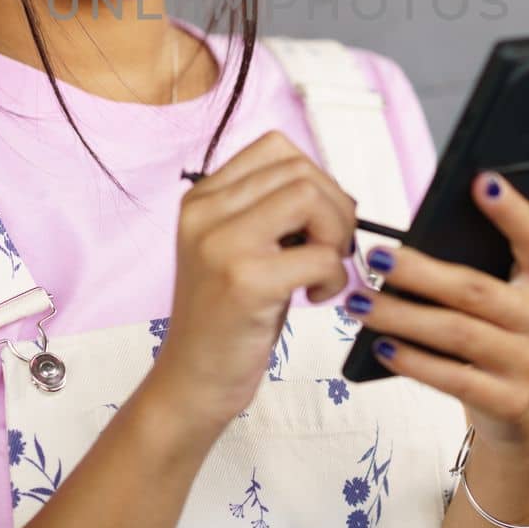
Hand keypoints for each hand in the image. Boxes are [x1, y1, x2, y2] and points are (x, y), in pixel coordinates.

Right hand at [150, 131, 357, 432]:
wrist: (192, 380)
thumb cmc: (227, 316)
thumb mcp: (237, 248)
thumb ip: (270, 210)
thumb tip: (333, 192)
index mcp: (202, 198)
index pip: (276, 147)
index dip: (314, 178)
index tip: (315, 220)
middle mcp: (204, 212)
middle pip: (300, 169)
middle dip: (335, 208)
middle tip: (330, 250)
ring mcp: (221, 244)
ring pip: (310, 198)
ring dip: (336, 235)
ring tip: (323, 270)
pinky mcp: (245, 281)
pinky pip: (320, 255)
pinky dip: (334, 276)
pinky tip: (315, 297)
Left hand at [342, 171, 528, 463]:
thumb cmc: (514, 330)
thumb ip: (528, 234)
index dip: (511, 210)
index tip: (482, 180)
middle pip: (475, 289)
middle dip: (419, 272)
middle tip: (375, 257)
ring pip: (455, 332)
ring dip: (401, 316)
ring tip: (360, 302)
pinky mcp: (507, 401)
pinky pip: (451, 378)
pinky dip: (412, 361)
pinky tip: (381, 345)